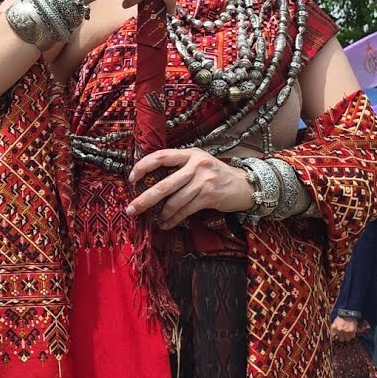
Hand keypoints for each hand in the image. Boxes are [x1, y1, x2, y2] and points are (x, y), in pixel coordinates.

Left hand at [126, 149, 253, 228]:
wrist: (246, 185)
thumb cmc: (216, 175)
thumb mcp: (198, 164)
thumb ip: (178, 168)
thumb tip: (149, 182)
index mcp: (189, 153)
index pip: (160, 156)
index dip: (143, 166)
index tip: (131, 178)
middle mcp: (196, 164)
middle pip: (164, 183)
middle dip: (144, 199)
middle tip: (131, 209)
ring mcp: (204, 180)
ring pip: (174, 200)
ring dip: (161, 213)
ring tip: (153, 220)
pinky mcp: (210, 196)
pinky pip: (185, 210)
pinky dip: (173, 219)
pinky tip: (166, 224)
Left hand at [329, 316, 359, 341]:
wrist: (348, 314)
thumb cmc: (341, 318)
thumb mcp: (334, 323)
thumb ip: (334, 329)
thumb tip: (335, 337)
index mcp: (334, 327)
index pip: (333, 337)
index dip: (336, 337)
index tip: (338, 337)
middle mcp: (339, 330)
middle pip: (341, 339)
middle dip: (342, 338)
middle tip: (344, 335)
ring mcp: (346, 331)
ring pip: (347, 339)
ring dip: (348, 337)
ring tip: (348, 333)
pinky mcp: (352, 331)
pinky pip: (352, 337)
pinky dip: (352, 335)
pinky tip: (351, 332)